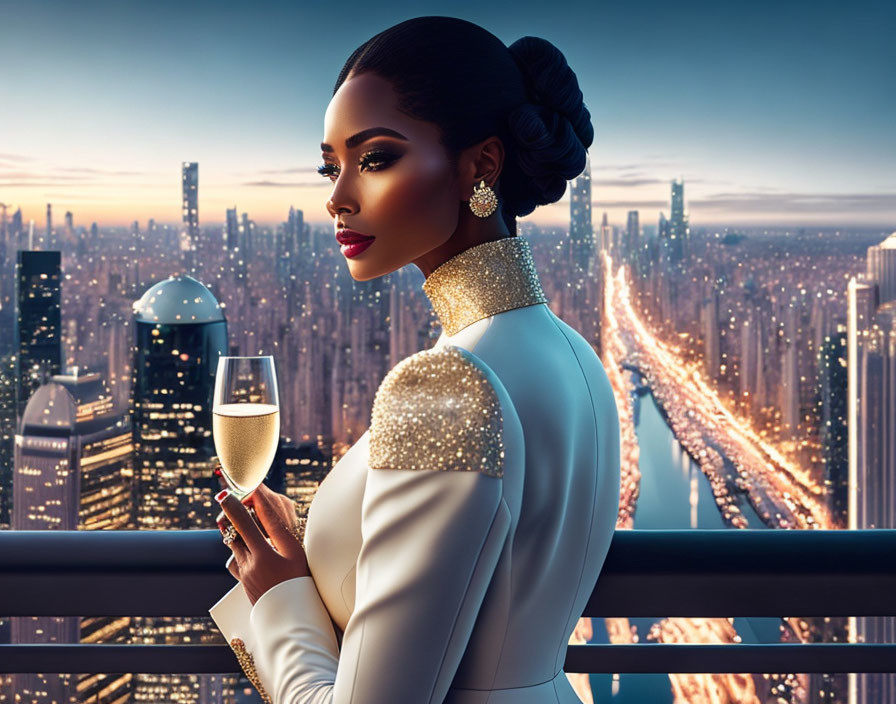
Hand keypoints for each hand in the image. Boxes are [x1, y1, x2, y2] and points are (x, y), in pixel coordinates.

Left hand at [216, 487, 310, 604]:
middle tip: (226, 495)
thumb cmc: (300, 584)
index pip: (249, 522)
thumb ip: (279, 530)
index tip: (232, 490)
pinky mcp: (243, 580)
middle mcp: (253, 562)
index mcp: (267, 553)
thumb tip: (265, 509)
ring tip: (232, 517)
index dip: (240, 503)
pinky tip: (243, 545)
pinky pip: (235, 558)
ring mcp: (245, 572)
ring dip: (233, 529)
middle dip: (231, 513)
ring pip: (233, 543)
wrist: (292, 619)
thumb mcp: (295, 554)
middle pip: (236, 531)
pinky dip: (237, 547)